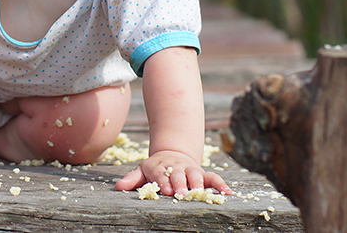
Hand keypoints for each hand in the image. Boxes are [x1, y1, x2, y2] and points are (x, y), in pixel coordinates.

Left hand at [115, 149, 231, 196]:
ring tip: (200, 192)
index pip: (160, 174)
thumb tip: (118, 187)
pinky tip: (228, 193)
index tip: (165, 190)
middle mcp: (176, 167)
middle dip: (179, 183)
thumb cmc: (155, 168)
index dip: (163, 181)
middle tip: (180, 193)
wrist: (172, 153)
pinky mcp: (202, 173)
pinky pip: (213, 177)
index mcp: (159, 167)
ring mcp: (190, 169)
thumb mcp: (142, 170)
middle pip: (178, 174)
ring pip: (196, 174)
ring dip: (198, 183)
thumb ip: (132, 179)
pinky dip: (221, 184)